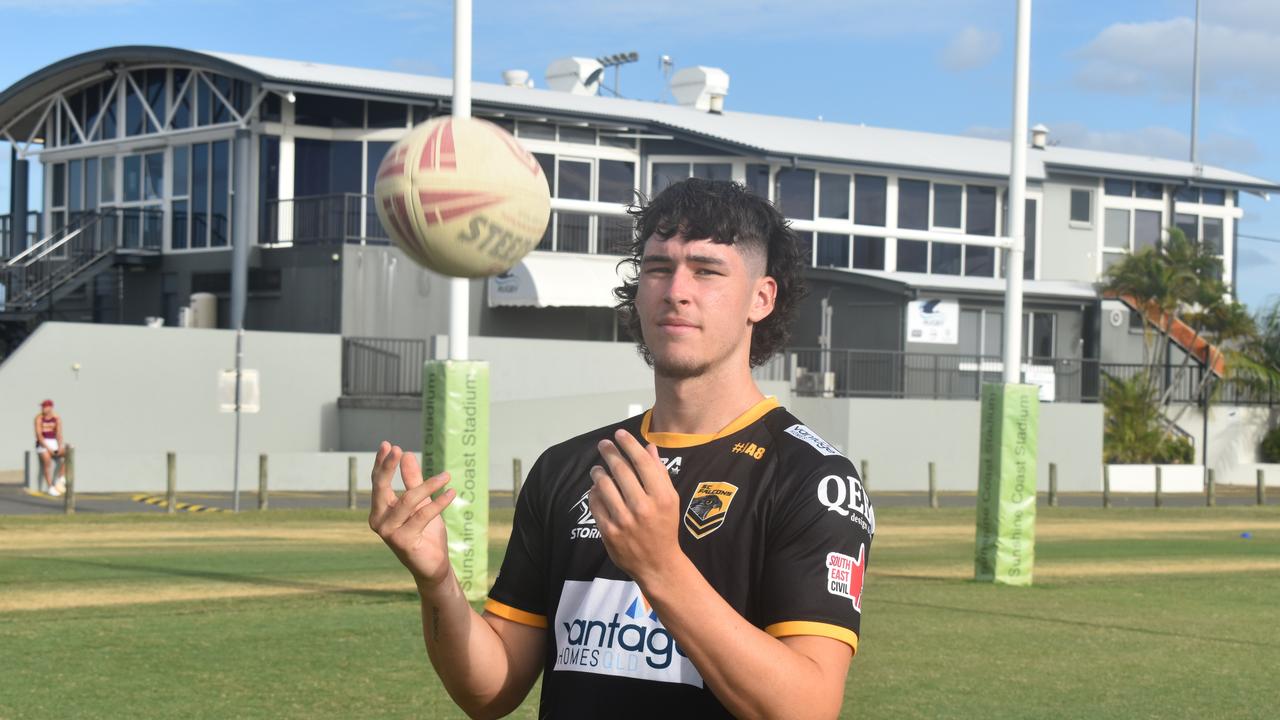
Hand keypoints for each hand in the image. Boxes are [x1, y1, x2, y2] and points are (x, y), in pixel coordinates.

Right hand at [368, 442, 456, 590]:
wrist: (433, 565)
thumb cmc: (425, 532)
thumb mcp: (421, 502)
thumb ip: (412, 481)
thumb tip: (406, 454)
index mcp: (379, 510)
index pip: (377, 483)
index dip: (382, 464)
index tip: (388, 444)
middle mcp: (378, 521)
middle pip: (381, 488)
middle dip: (389, 467)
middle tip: (398, 449)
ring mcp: (388, 532)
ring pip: (408, 501)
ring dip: (428, 485)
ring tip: (446, 475)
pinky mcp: (403, 541)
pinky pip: (422, 515)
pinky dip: (439, 503)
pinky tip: (451, 493)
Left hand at [588, 429, 683, 583]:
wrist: (657, 563)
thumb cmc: (665, 526)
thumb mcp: (670, 499)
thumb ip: (659, 473)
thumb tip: (649, 447)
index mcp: (661, 497)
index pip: (642, 462)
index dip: (628, 444)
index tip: (619, 434)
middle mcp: (642, 507)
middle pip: (620, 470)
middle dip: (609, 452)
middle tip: (603, 444)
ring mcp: (624, 520)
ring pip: (604, 485)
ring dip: (598, 472)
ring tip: (597, 468)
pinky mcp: (609, 531)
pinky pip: (595, 503)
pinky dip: (594, 492)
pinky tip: (596, 489)